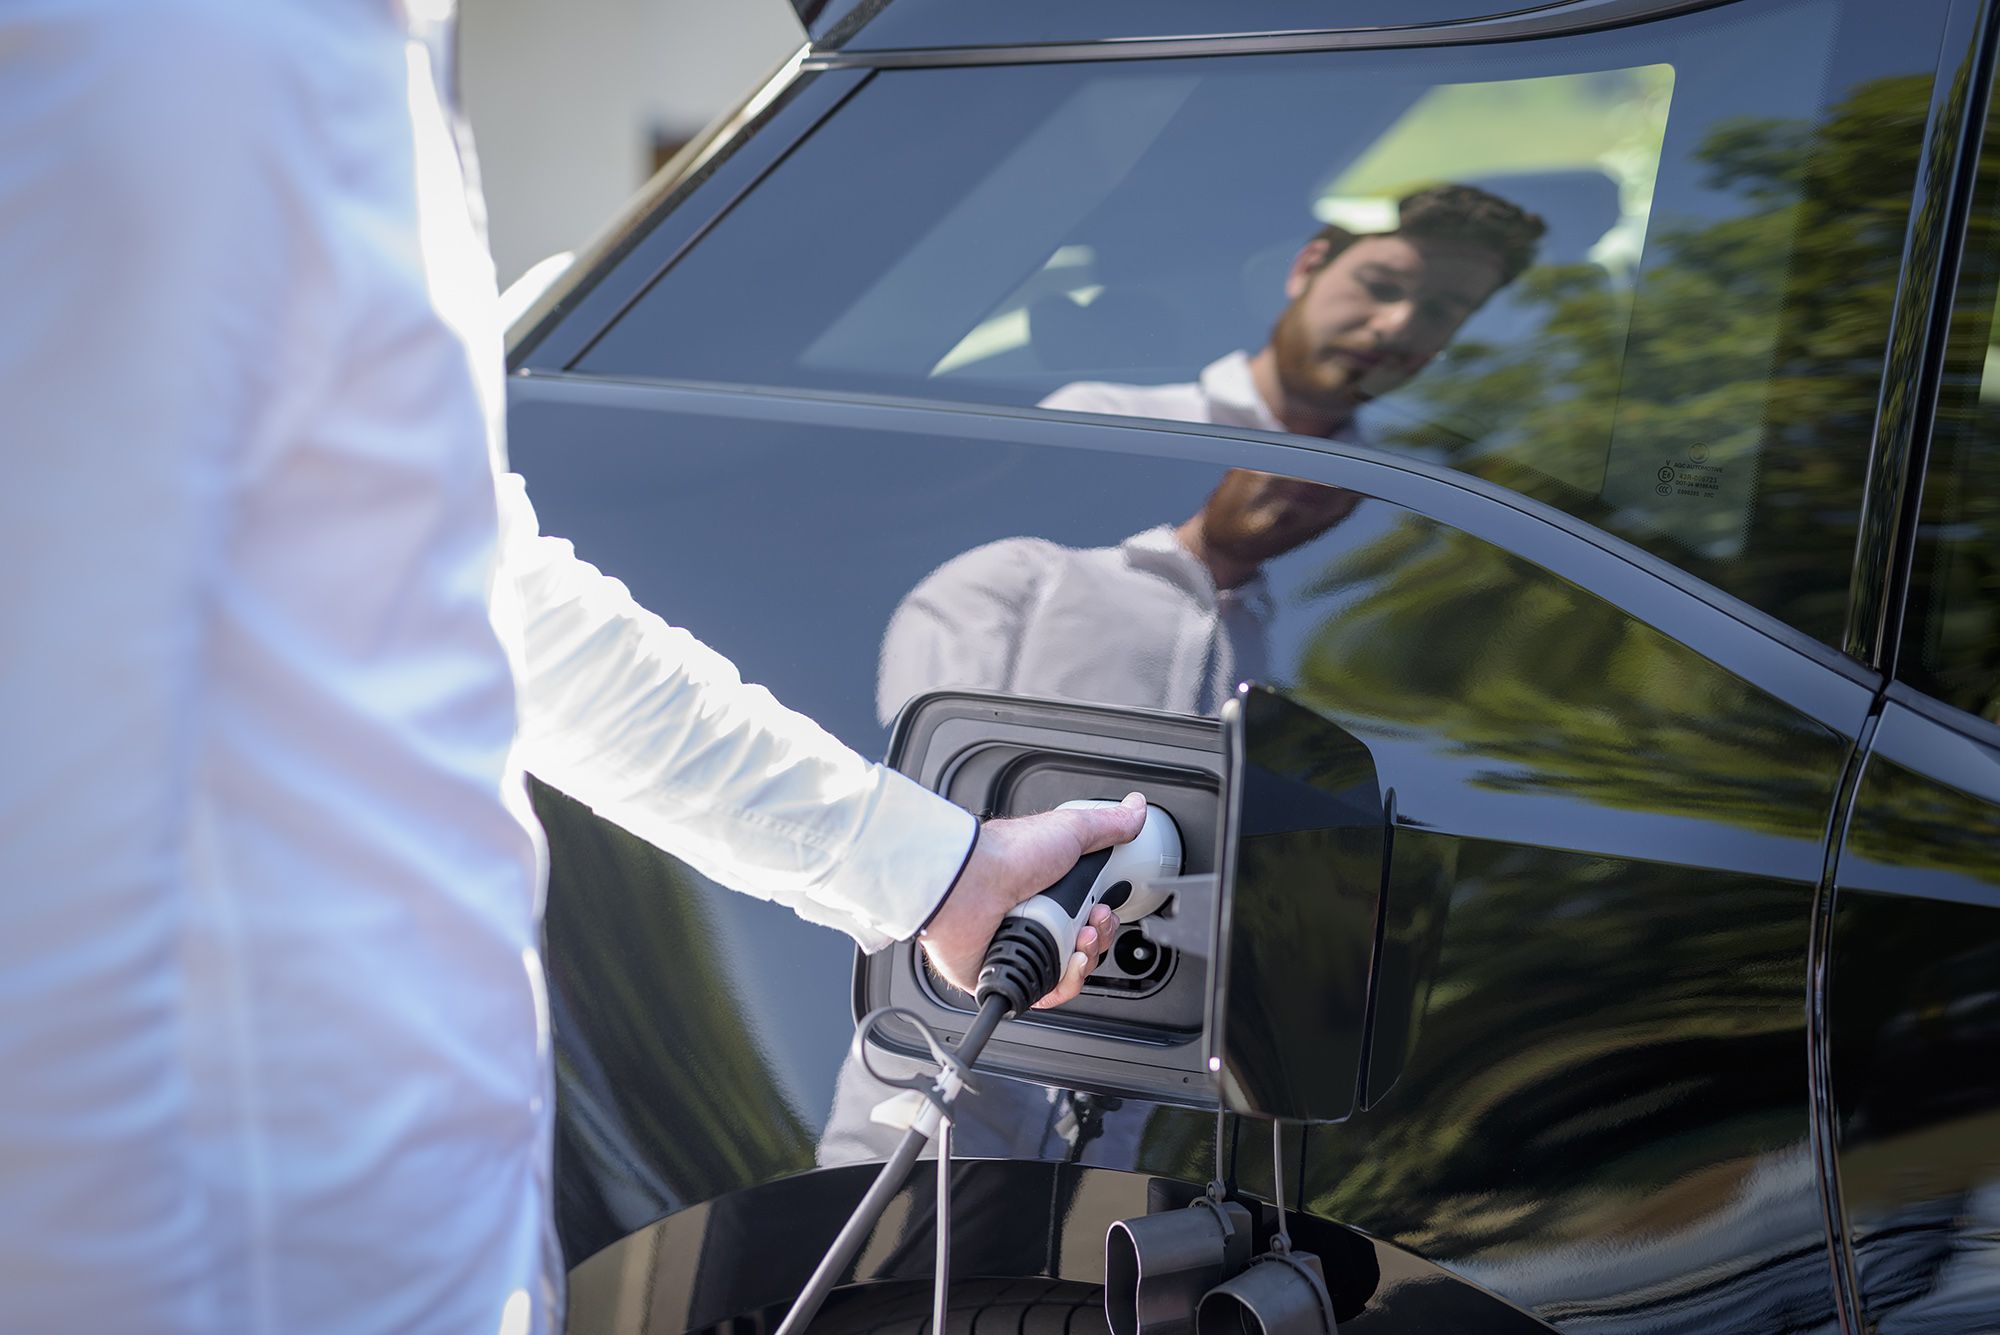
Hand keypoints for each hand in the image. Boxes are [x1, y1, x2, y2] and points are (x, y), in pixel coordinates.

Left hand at [921, 792, 1144, 1008]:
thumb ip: (1107, 824)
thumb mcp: (1069, 830)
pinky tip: (1070, 961)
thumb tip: (1135, 811)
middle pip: (1086, 943)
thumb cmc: (1007, 855)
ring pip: (1072, 969)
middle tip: (1094, 919)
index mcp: (1048, 888)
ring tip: (1080, 938)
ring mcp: (1022, 946)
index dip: (1106, 914)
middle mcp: (1035, 918)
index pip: (1090, 912)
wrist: (970, 885)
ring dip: (1087, 956)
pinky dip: (1067, 981)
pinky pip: (1049, 991)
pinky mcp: (1009, 973)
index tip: (1109, 904)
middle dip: (1100, 935)